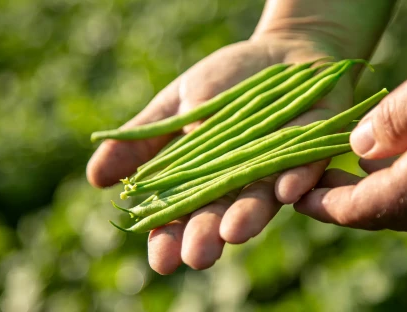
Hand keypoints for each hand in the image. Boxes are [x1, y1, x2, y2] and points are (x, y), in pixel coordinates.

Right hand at [87, 37, 353, 273]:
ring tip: (232, 233)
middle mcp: (239, 180)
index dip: (170, 237)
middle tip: (197, 257)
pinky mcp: (311, 149)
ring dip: (248, 215)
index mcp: (204, 175)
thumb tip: (96, 178)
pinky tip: (285, 190)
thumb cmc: (225, 81)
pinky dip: (295, 177)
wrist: (281, 54)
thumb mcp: (176, 104)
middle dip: (207, 235)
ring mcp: (276, 167)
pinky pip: (303, 165)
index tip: (160, 258)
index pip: (180, 213)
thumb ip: (141, 139)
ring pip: (260, 198)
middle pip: (219, 214)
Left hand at [295, 44, 406, 231]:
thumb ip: (394, 120)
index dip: (323, 206)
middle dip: (342, 200)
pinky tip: (394, 158)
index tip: (295, 198)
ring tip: (344, 168)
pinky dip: (403, 182)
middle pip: (381, 213)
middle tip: (314, 180)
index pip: (360, 209)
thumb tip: (358, 149)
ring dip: (372, 191)